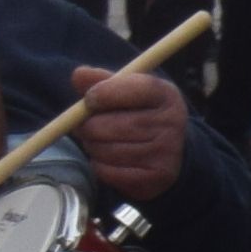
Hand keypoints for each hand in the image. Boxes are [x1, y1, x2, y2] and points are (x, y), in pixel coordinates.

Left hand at [64, 63, 187, 197]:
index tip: (89, 99)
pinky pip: (109, 171)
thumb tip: (78, 75)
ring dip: (92, 146)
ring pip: (106, 150)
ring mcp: (166, 151)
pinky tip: (108, 159)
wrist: (169, 152)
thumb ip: (102, 81)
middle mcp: (172, 122)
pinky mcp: (155, 176)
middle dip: (88, 126)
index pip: (135, 88)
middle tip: (83, 126)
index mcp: (166, 94)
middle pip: (112, 125)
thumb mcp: (127, 92)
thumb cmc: (140, 115)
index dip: (105, 93)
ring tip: (98, 142)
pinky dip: (99, 165)